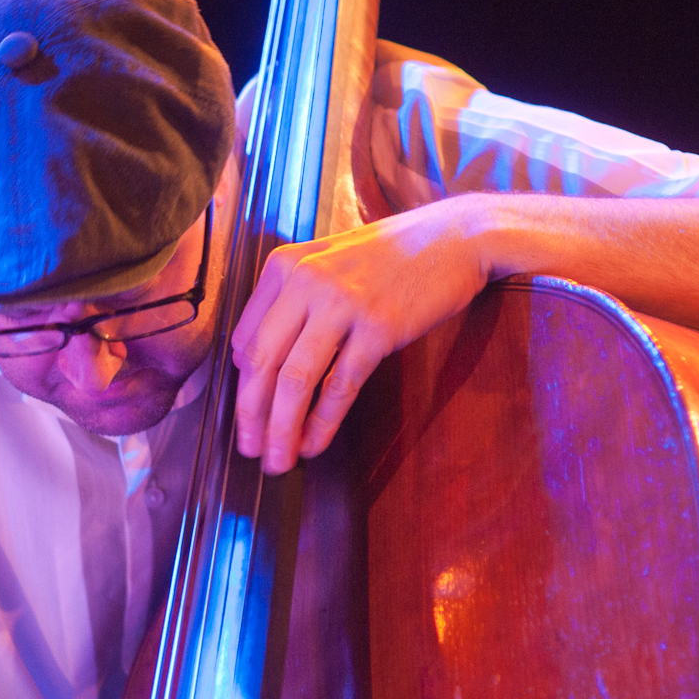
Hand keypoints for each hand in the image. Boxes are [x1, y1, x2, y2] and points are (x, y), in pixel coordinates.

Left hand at [232, 196, 490, 471]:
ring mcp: (343, 304)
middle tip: (250, 451)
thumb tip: (250, 360)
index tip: (246, 418)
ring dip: (282, 429)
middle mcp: (305, 282)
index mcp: (283, 267)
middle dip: (250, 416)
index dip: (241, 388)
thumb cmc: (389, 256)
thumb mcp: (326, 263)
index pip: (244, 341)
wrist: (457, 237)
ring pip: (295, 380)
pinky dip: (323, 422)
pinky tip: (314, 445)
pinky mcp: (379, 327)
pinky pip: (340, 385)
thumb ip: (288, 302)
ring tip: (278, 461)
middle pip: (261, 363)